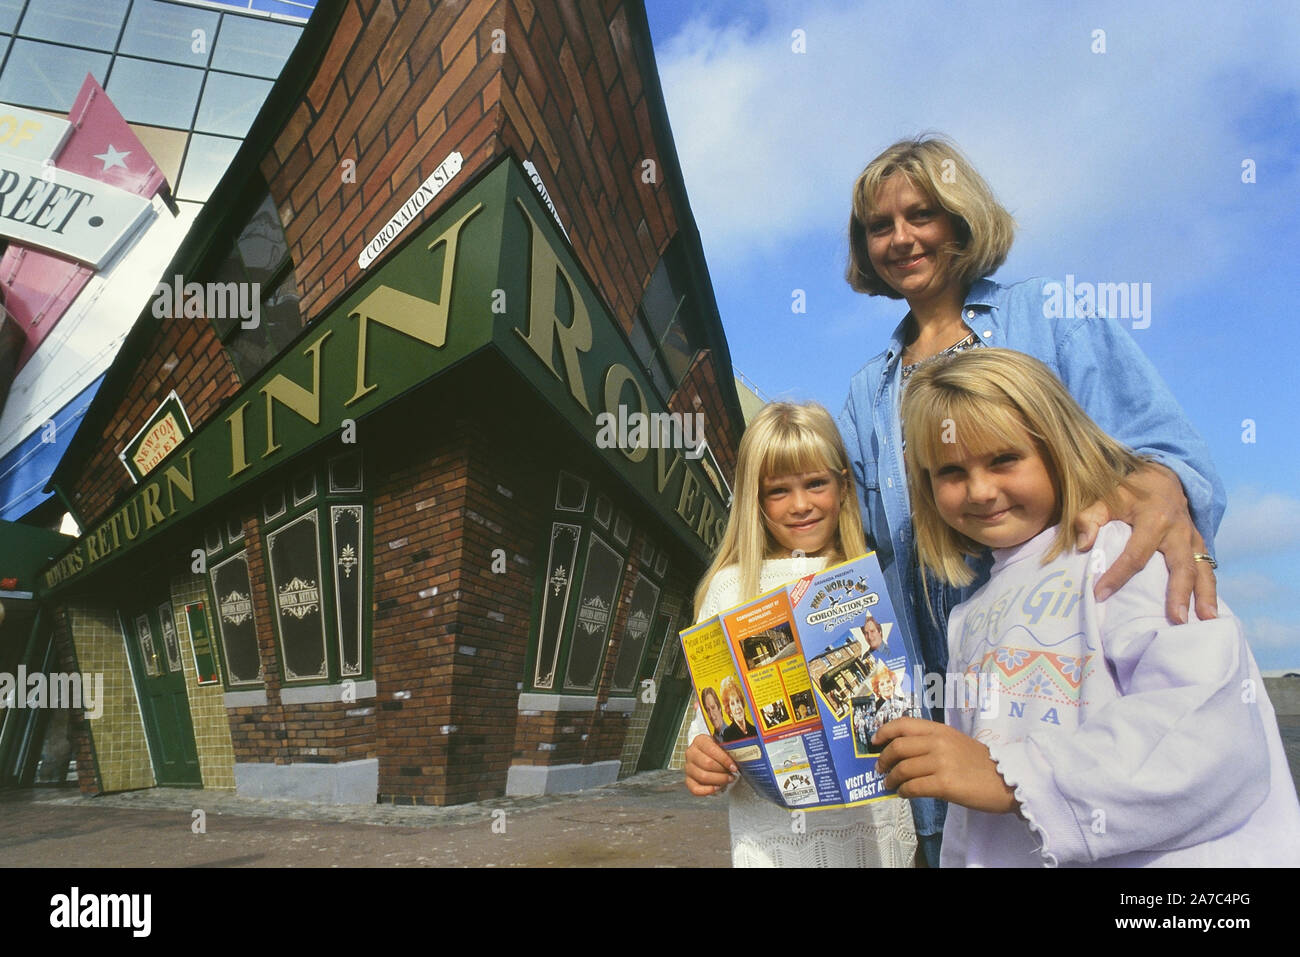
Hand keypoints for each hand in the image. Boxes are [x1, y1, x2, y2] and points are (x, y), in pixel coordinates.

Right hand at [684, 734, 738, 795]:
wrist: (708, 754)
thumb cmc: (717, 751)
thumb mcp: (722, 744)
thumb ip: (729, 747)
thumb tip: (740, 754)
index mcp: (700, 741)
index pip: (712, 750)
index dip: (724, 760)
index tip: (734, 766)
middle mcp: (691, 753)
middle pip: (707, 764)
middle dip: (723, 771)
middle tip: (732, 774)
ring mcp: (688, 767)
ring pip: (702, 777)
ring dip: (718, 780)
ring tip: (728, 779)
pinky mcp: (688, 780)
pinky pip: (695, 789)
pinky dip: (707, 790)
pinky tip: (717, 787)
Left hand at [873, 718, 1017, 813]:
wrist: (1008, 780)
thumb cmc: (982, 764)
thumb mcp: (956, 742)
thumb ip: (932, 743)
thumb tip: (904, 754)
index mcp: (941, 730)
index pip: (903, 724)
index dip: (884, 731)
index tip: (874, 741)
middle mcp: (939, 742)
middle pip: (898, 747)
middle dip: (883, 759)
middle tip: (879, 769)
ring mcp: (942, 763)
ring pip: (903, 769)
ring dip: (892, 779)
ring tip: (890, 785)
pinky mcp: (945, 784)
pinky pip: (914, 787)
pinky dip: (903, 791)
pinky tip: (903, 794)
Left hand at [1072, 462, 1216, 623]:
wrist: (1163, 477)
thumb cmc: (1129, 492)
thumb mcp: (1106, 497)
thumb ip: (1089, 518)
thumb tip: (1084, 546)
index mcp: (1154, 519)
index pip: (1135, 554)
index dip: (1117, 575)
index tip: (1101, 594)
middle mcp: (1179, 531)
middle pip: (1181, 566)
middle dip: (1180, 594)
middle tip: (1176, 619)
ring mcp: (1193, 539)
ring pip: (1203, 570)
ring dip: (1206, 596)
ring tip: (1207, 620)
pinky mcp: (1200, 545)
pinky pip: (1208, 569)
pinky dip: (1210, 591)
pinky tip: (1210, 613)